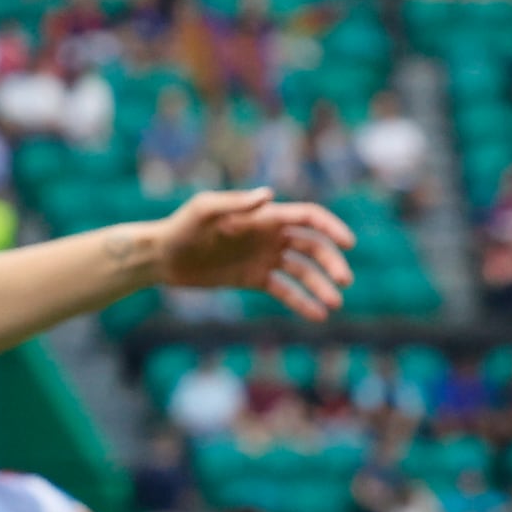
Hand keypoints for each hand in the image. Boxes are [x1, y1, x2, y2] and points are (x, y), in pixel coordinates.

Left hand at [145, 188, 356, 320]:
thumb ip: (236, 203)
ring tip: (334, 304)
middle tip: (343, 282)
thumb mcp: (204, 210)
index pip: (308, 218)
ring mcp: (264, 258)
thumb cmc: (182, 227)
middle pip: (312, 247)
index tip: (349, 244)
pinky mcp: (254, 279)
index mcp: (265, 216)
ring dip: (320, 286)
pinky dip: (301, 302)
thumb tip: (269, 195)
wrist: (162, 256)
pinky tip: (317, 316)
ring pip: (302, 271)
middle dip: (330, 263)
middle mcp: (270, 235)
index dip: (331, 228)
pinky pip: (284, 290)